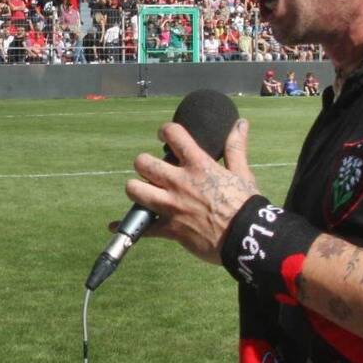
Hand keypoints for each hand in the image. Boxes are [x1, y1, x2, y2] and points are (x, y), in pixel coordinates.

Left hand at [123, 118, 259, 264]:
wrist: (247, 238)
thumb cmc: (247, 205)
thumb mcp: (243, 173)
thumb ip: (236, 148)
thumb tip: (241, 123)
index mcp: (198, 165)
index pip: (173, 135)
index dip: (165, 131)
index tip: (163, 135)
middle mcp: (179, 182)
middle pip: (143, 163)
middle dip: (144, 164)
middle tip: (151, 169)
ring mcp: (172, 206)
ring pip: (135, 190)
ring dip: (135, 189)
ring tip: (142, 190)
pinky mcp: (169, 229)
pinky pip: (141, 228)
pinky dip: (125, 227)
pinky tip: (115, 225)